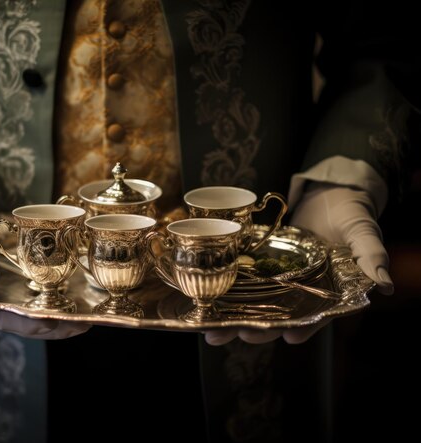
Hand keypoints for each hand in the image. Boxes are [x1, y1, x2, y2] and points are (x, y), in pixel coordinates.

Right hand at [0, 182, 90, 338]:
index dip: (22, 322)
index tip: (50, 323)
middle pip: (14, 320)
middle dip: (48, 324)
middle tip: (79, 324)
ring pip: (25, 310)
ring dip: (54, 314)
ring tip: (85, 318)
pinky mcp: (6, 278)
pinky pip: (29, 290)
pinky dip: (51, 293)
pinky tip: (76, 297)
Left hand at [204, 181, 391, 346]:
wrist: (328, 194)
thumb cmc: (351, 215)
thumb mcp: (363, 232)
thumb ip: (371, 256)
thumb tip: (386, 284)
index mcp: (329, 292)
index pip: (316, 316)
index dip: (304, 328)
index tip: (291, 338)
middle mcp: (301, 292)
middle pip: (279, 316)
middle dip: (260, 328)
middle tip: (241, 334)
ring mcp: (278, 280)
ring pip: (255, 306)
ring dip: (234, 320)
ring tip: (213, 332)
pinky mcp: (260, 266)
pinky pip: (242, 283)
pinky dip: (225, 294)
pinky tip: (206, 302)